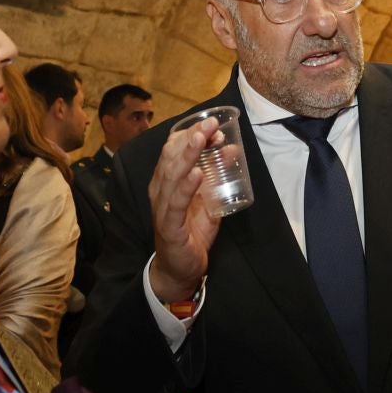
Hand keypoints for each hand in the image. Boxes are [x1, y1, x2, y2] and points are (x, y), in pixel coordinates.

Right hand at [146, 123, 225, 302]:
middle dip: (191, 138)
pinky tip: (197, 175)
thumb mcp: (208, 198)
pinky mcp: (169, 227)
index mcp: (166, 181)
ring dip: (187, 155)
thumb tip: (231, 148)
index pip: (173, 149)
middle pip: (171, 157)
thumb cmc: (191, 231)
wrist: (180, 269)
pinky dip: (186, 188)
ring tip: (201, 139)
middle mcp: (160, 190)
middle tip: (211, 124)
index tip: (213, 123)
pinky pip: (175, 204)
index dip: (191, 133)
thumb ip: (218, 175)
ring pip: (171, 176)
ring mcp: (162, 208)